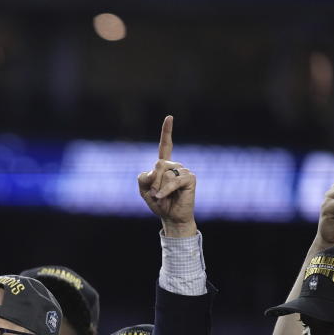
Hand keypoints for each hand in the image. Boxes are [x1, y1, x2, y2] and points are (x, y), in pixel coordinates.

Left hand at [137, 116, 196, 236]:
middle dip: (152, 181)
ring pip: (164, 172)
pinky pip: (174, 180)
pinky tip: (163, 197)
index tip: (170, 117)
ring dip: (159, 188)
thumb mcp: (143, 190)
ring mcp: (184, 171)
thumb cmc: (158, 203)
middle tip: (156, 193)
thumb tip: (156, 170)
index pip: (165, 145)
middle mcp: (175, 165)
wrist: (170, 218)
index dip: (167, 131)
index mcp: (164, 165)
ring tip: (163, 196)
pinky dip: (165, 190)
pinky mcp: (190, 178)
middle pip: (158, 164)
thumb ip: (143, 178)